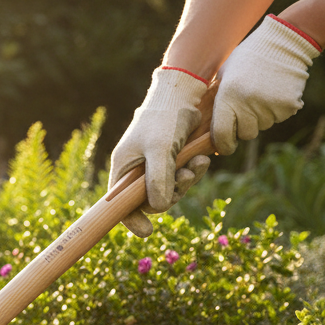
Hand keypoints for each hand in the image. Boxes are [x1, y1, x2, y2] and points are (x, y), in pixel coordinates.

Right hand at [110, 67, 208, 225]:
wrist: (181, 94)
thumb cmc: (164, 119)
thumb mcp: (160, 149)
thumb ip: (158, 179)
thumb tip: (160, 207)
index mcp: (124, 169)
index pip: (120, 204)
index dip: (131, 219)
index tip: (147, 231)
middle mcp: (137, 171)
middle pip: (151, 201)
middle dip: (171, 194)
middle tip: (186, 178)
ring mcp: (155, 167)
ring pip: (171, 191)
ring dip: (187, 181)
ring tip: (198, 164)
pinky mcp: (172, 162)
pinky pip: (183, 178)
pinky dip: (194, 172)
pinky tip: (203, 159)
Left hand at [211, 14, 320, 155]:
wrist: (283, 43)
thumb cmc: (248, 58)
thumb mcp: (225, 76)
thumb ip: (219, 102)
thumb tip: (213, 133)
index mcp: (228, 97)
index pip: (222, 135)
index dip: (223, 145)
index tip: (225, 147)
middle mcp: (248, 105)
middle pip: (245, 134)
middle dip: (244, 128)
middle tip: (247, 109)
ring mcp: (269, 106)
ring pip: (263, 126)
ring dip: (261, 117)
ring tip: (262, 92)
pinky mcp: (288, 106)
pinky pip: (279, 117)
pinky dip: (276, 110)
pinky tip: (275, 91)